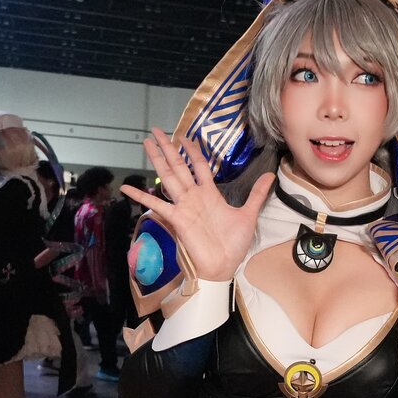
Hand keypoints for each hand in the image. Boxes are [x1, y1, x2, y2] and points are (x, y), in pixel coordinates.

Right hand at [121, 128, 274, 281]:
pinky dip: (141, 196)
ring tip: (146, 143)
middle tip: (156, 130)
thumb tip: (271, 175)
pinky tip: (125, 187)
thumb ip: (257, 194)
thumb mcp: (248, 215)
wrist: (224, 267)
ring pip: (168, 177)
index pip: (199, 166)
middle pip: (179, 166)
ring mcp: (183, 206)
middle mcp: (193, 197)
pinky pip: (156, 205)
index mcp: (209, 194)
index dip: (192, 151)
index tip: (185, 136)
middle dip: (168, 148)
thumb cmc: (233, 244)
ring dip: (157, 160)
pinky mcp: (176, 219)